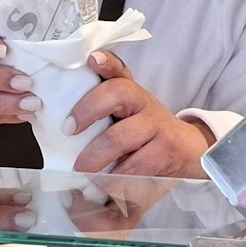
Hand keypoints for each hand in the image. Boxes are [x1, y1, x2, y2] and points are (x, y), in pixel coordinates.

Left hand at [68, 52, 213, 178]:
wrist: (187, 150)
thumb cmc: (143, 133)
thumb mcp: (125, 115)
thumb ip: (100, 110)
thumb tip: (58, 123)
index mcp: (129, 91)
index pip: (118, 68)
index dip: (106, 62)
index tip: (92, 60)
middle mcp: (143, 101)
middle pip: (118, 93)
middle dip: (88, 110)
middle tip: (67, 130)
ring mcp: (156, 125)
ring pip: (121, 136)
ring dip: (96, 156)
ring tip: (81, 170)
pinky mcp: (164, 152)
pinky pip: (135, 166)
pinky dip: (114, 179)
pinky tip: (103, 186)